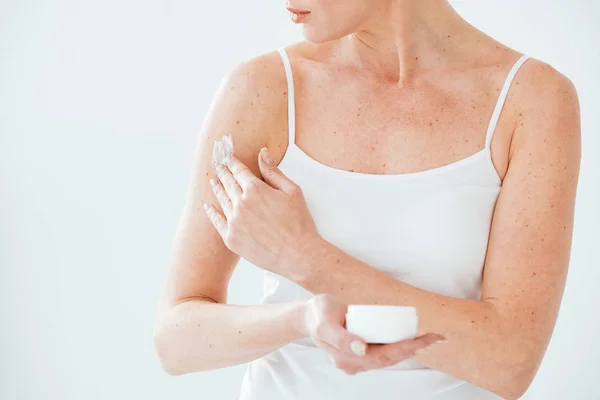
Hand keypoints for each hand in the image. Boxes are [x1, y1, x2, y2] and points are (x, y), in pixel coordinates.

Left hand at [204, 147, 317, 277]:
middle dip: (223, 173)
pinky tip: (208, 206)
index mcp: (256, 189)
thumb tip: (262, 153)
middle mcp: (241, 203)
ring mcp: (234, 222)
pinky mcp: (231, 238)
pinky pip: (217, 222)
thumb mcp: (292, 191)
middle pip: (228, 183)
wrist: (297, 254)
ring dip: (217, 189)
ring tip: (213, 182)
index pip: (239, 171)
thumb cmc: (298, 223)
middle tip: (218, 166)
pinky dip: (211, 212)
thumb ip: (273, 172)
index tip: (228, 158)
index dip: (232, 163)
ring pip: (222, 200)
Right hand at [300, 294, 446, 374]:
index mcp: (348, 358)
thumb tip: (362, 349)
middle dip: (415, 349)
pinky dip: (400, 346)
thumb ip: (340, 337)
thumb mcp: (325, 323)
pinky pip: (384, 351)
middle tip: (437, 337)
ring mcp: (357, 359)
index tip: (426, 340)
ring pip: (389, 357)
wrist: (308, 315)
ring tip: (431, 338)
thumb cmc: (317, 315)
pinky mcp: (360, 352)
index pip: (385, 356)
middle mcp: (354, 363)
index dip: (408, 348)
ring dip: (411, 348)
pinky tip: (412, 339)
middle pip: (391, 358)